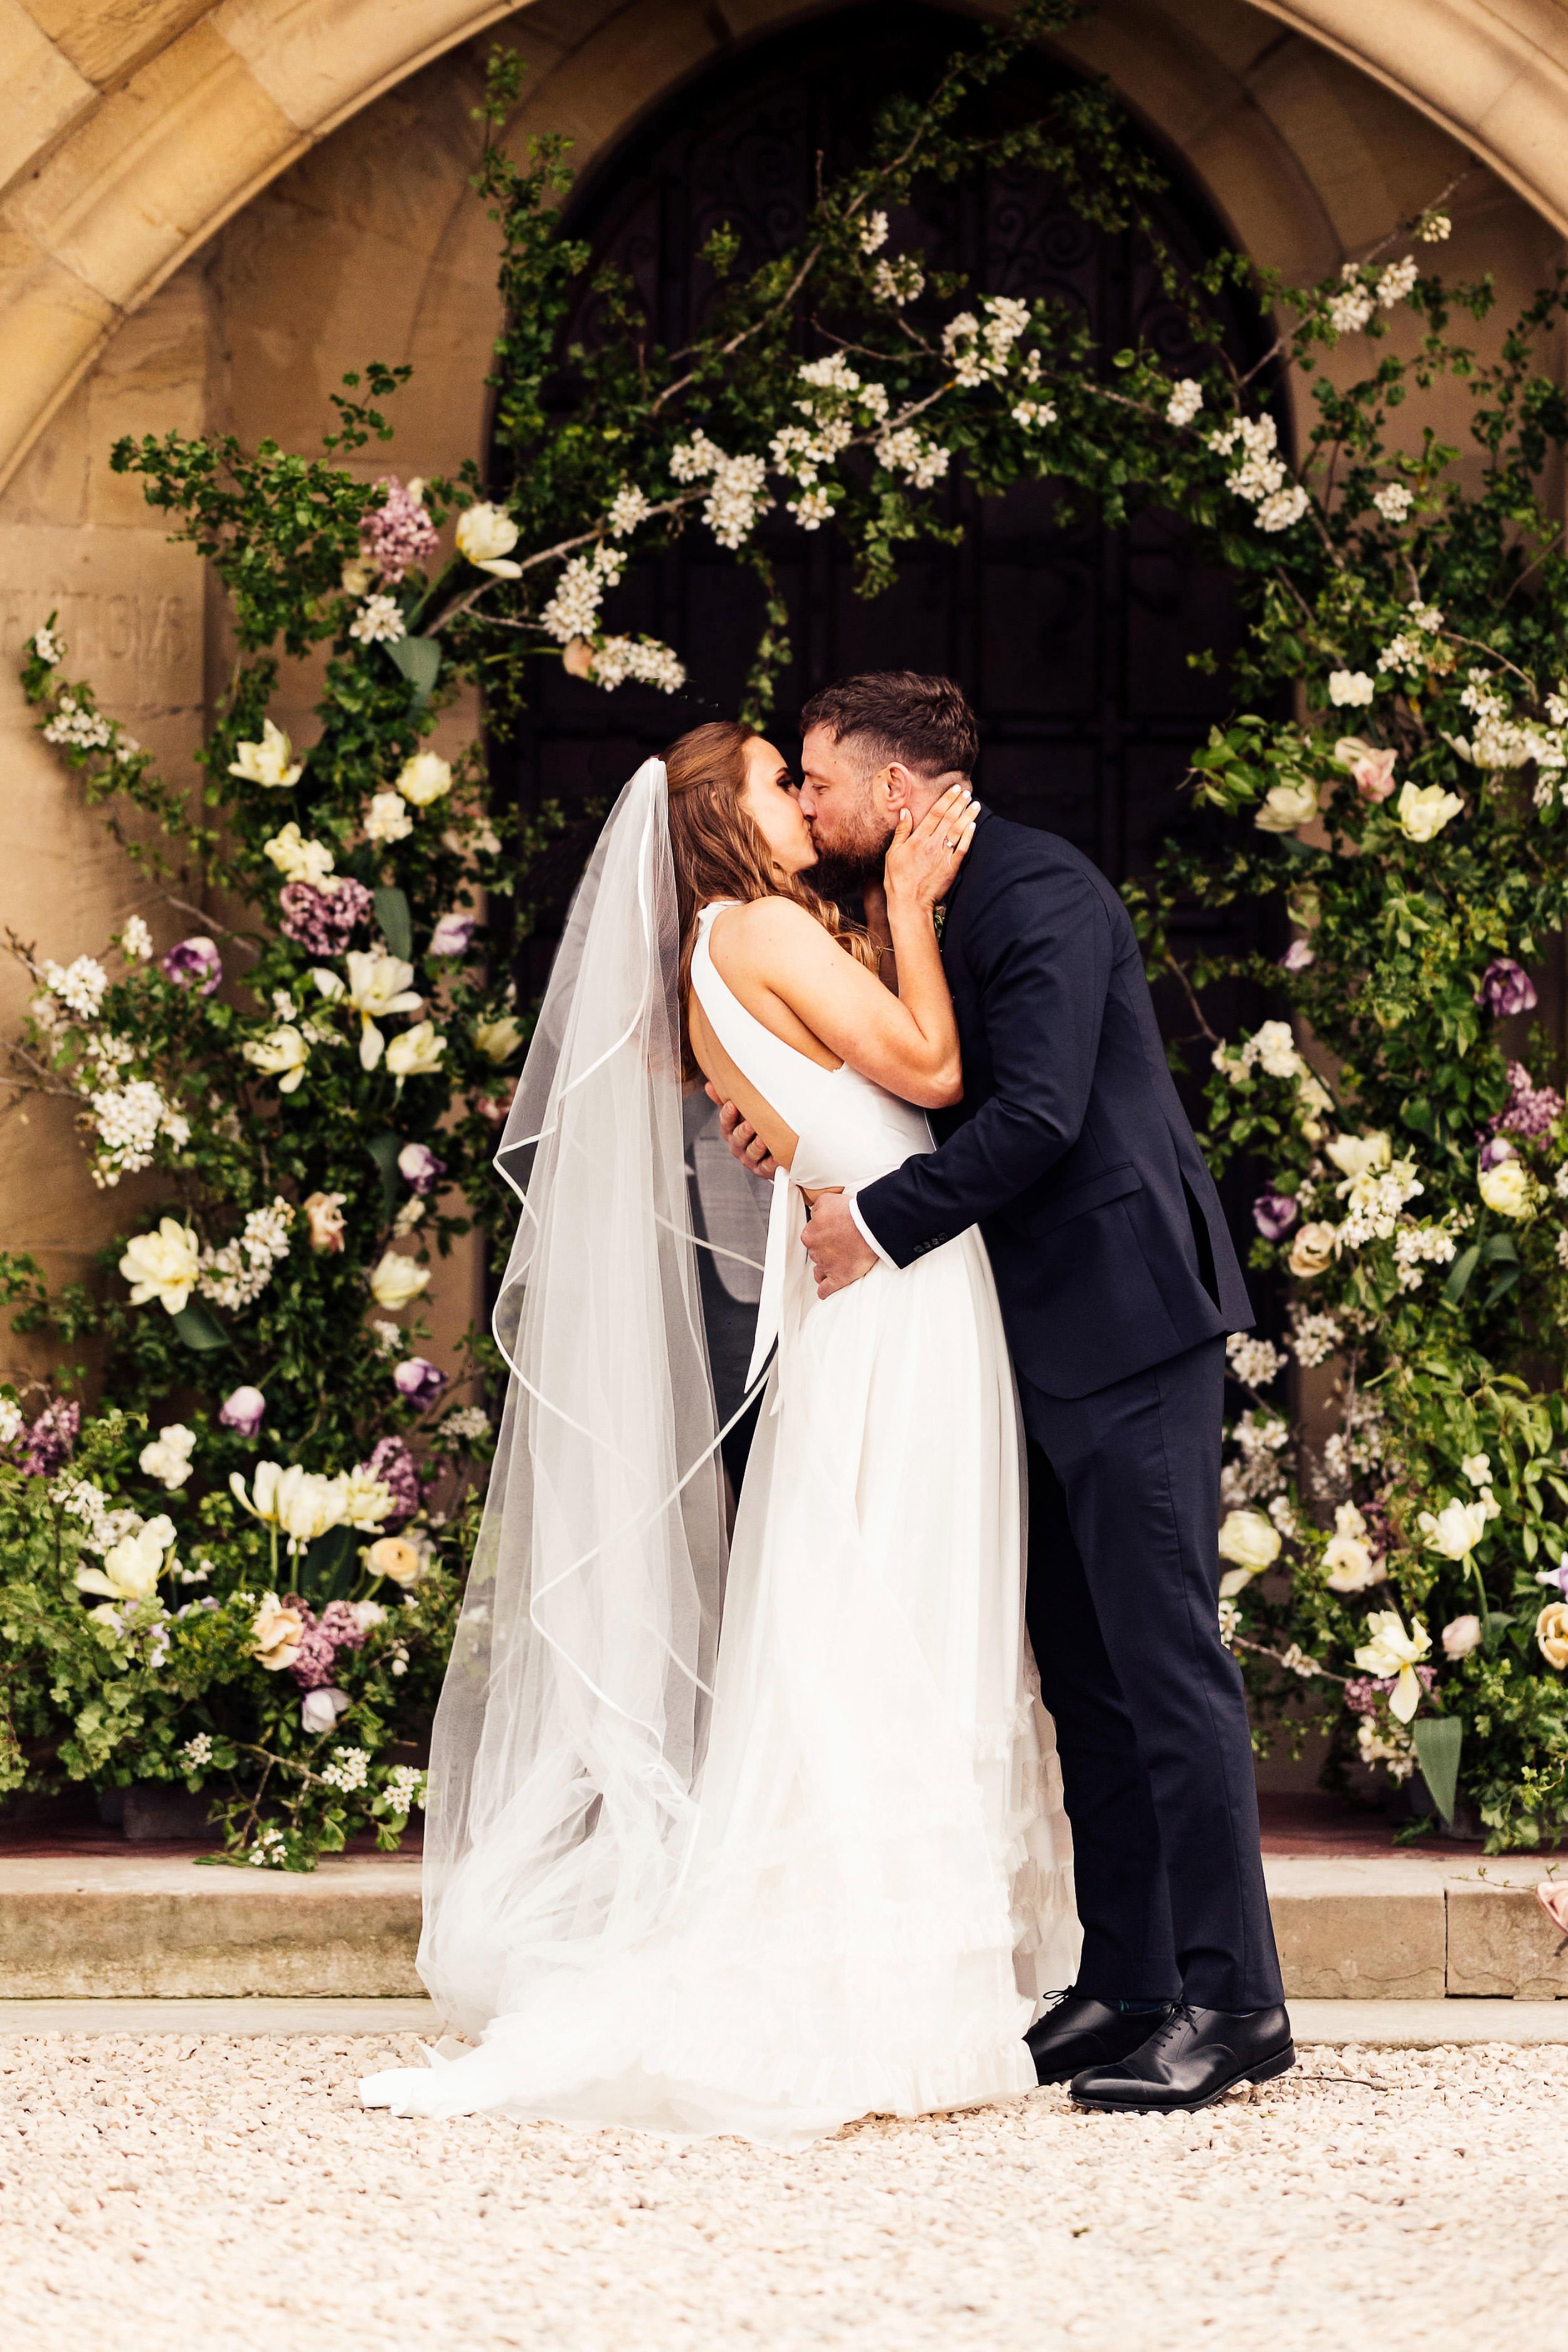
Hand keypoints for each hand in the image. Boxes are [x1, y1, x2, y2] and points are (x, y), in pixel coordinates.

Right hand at [706, 1083, 778, 1179]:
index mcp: (731, 1131)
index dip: (728, 1115)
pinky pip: (766, 1166)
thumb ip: (724, 1101)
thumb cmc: (753, 1130)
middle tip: (749, 1124)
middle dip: (743, 1131)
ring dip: (757, 1146)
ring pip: (751, 1153)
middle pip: (737, 1139)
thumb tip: (710, 1085)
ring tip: (763, 1139)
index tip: (732, 1105)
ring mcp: (750, 1158)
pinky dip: (772, 1162)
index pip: (726, 1122)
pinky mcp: (763, 1169)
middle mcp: (738, 1145)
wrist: (769, 1152)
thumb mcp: (739, 1114)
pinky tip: (776, 1156)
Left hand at [801, 1189, 877, 1299]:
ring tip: (837, 1264)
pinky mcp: (839, 1278)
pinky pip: (826, 1289)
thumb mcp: (827, 1200)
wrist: (870, 1225)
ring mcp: (826, 1266)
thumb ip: (817, 1208)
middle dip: (826, 1250)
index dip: (823, 1234)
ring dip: (826, 1268)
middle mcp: (815, 1252)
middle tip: (841, 1244)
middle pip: (817, 1253)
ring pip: (820, 1270)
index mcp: (810, 1235)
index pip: (811, 1236)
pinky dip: (825, 1290)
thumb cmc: (851, 1212)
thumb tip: (815, 1213)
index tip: (833, 1232)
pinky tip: (827, 1289)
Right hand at [883, 782, 976, 914]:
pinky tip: (973, 826)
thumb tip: (905, 812)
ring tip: (975, 804)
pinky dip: (968, 836)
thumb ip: (901, 832)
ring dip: (967, 816)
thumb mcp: (893, 853)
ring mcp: (943, 856)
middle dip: (959, 803)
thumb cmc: (897, 879)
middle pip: (949, 818)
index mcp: (917, 839)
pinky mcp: (951, 868)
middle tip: (967, 792)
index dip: (946, 799)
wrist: (909, 903)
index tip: (954, 789)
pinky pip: (962, 848)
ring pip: (958, 830)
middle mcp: (932, 844)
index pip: (935, 813)